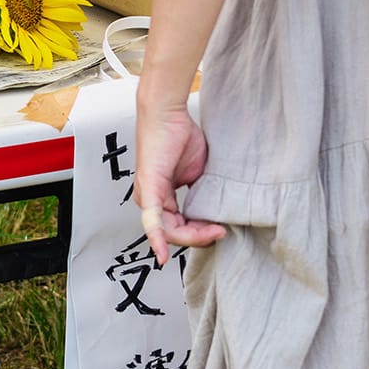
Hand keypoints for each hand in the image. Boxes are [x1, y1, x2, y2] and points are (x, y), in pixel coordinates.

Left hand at [134, 99, 225, 264]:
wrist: (167, 113)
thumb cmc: (178, 136)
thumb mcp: (197, 172)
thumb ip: (202, 193)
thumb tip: (214, 212)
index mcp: (160, 198)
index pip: (180, 228)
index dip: (201, 233)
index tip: (221, 229)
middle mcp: (150, 200)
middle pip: (175, 234)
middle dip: (200, 237)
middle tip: (221, 231)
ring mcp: (147, 196)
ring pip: (169, 231)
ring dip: (193, 236)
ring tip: (214, 231)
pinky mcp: (149, 188)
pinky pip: (152, 220)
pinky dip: (158, 239)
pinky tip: (162, 254)